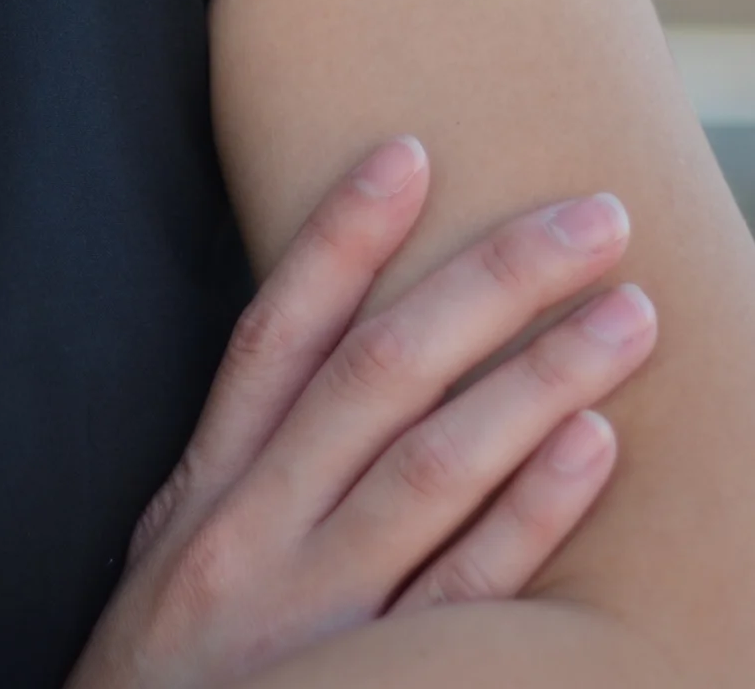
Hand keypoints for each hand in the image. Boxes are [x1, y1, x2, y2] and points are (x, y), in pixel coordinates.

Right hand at [66, 137, 654, 688]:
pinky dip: (530, 516)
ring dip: (538, 379)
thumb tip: (325, 360)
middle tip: (592, 217)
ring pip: (434, 466)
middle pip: (377, 378)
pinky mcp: (380, 679)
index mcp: (204, 492)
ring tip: (628, 312)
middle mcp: (256, 532)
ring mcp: (321, 611)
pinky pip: (467, 590)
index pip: (273, 337)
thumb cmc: (162, 675)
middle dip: (486, 285)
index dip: (339, 241)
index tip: (410, 153)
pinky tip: (594, 449)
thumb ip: (239, 467)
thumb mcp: (170, 555)